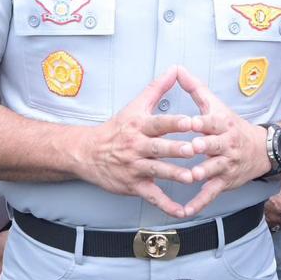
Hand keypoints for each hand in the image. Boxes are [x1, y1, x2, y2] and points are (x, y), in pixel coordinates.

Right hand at [75, 68, 198, 217]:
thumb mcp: (135, 106)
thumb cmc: (116, 128)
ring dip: (175, 175)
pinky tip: (182, 211)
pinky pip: (152, 196)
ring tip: (193, 178)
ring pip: (157, 172)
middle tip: (194, 149)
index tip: (190, 121)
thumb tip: (175, 69)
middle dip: (176, 149)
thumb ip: (157, 88)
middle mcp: (136, 147)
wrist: (86, 153)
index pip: (158, 123)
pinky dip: (167, 205)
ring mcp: (135, 167)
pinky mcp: (133, 186)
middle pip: (159, 148)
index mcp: (139, 126)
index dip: (174, 123)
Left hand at [173, 67, 268, 217]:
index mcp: (222, 124)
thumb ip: (195, 89)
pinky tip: (185, 210)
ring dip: (203, 172)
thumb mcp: (216, 105)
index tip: (189, 121)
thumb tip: (177, 68)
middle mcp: (226, 144)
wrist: (261, 150)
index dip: (201, 122)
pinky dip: (199, 203)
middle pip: (214, 145)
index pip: (211, 122)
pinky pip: (211, 193)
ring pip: (214, 169)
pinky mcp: (225, 182)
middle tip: (190, 147)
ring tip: (190, 176)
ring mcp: (226, 165)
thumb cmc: (231, 125)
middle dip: (203, 146)